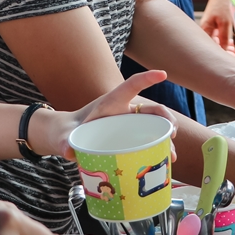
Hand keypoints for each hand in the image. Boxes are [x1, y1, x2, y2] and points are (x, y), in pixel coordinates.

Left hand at [34, 70, 177, 161]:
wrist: (69, 138)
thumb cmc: (69, 131)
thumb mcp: (64, 135)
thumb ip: (63, 141)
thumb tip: (67, 152)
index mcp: (110, 103)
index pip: (130, 86)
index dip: (146, 78)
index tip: (162, 74)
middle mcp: (124, 111)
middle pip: (151, 110)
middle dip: (166, 118)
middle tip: (171, 132)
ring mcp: (130, 125)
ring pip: (155, 127)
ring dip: (166, 138)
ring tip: (171, 155)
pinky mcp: (131, 138)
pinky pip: (150, 140)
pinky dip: (160, 149)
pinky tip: (165, 160)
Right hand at [199, 0, 234, 55]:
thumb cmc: (223, 4)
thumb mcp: (225, 22)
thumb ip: (223, 38)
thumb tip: (223, 51)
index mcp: (204, 30)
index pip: (209, 48)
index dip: (220, 54)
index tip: (231, 58)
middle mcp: (204, 30)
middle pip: (211, 46)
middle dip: (222, 52)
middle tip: (233, 55)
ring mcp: (208, 27)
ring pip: (214, 42)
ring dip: (223, 46)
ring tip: (233, 49)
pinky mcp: (213, 24)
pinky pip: (216, 36)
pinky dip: (223, 40)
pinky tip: (230, 42)